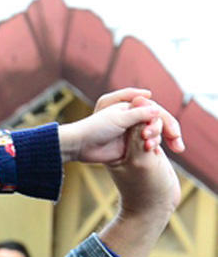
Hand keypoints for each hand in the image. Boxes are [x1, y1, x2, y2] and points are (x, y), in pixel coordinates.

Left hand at [59, 88, 184, 162]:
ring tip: (150, 146)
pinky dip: (153, 148)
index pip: (155, 109)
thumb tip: (158, 111)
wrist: (80, 145)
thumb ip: (139, 114)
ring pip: (154, 133)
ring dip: (158, 139)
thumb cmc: (95, 127)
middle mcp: (133, 117)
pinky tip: (154, 151)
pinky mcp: (130, 146)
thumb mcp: (119, 118)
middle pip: (158, 120)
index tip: (172, 129)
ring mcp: (132, 132)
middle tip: (176, 141)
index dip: (165, 118)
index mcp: (130, 105)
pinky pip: (147, 145)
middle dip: (168, 130)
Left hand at [99, 108, 180, 256]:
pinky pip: (158, 132)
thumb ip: (139, 131)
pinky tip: (171, 150)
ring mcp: (134, 142)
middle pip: (144, 114)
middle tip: (154, 145)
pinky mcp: (146, 148)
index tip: (150, 132)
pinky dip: (165, 137)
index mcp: (115, 137)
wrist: (147, 211)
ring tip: (162, 149)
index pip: (133, 111)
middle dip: (157, 124)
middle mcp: (123, 137)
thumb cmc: (140, 187)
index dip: (147, 115)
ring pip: (152, 123)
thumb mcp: (137, 158)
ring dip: (162, 131)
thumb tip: (141, 105)